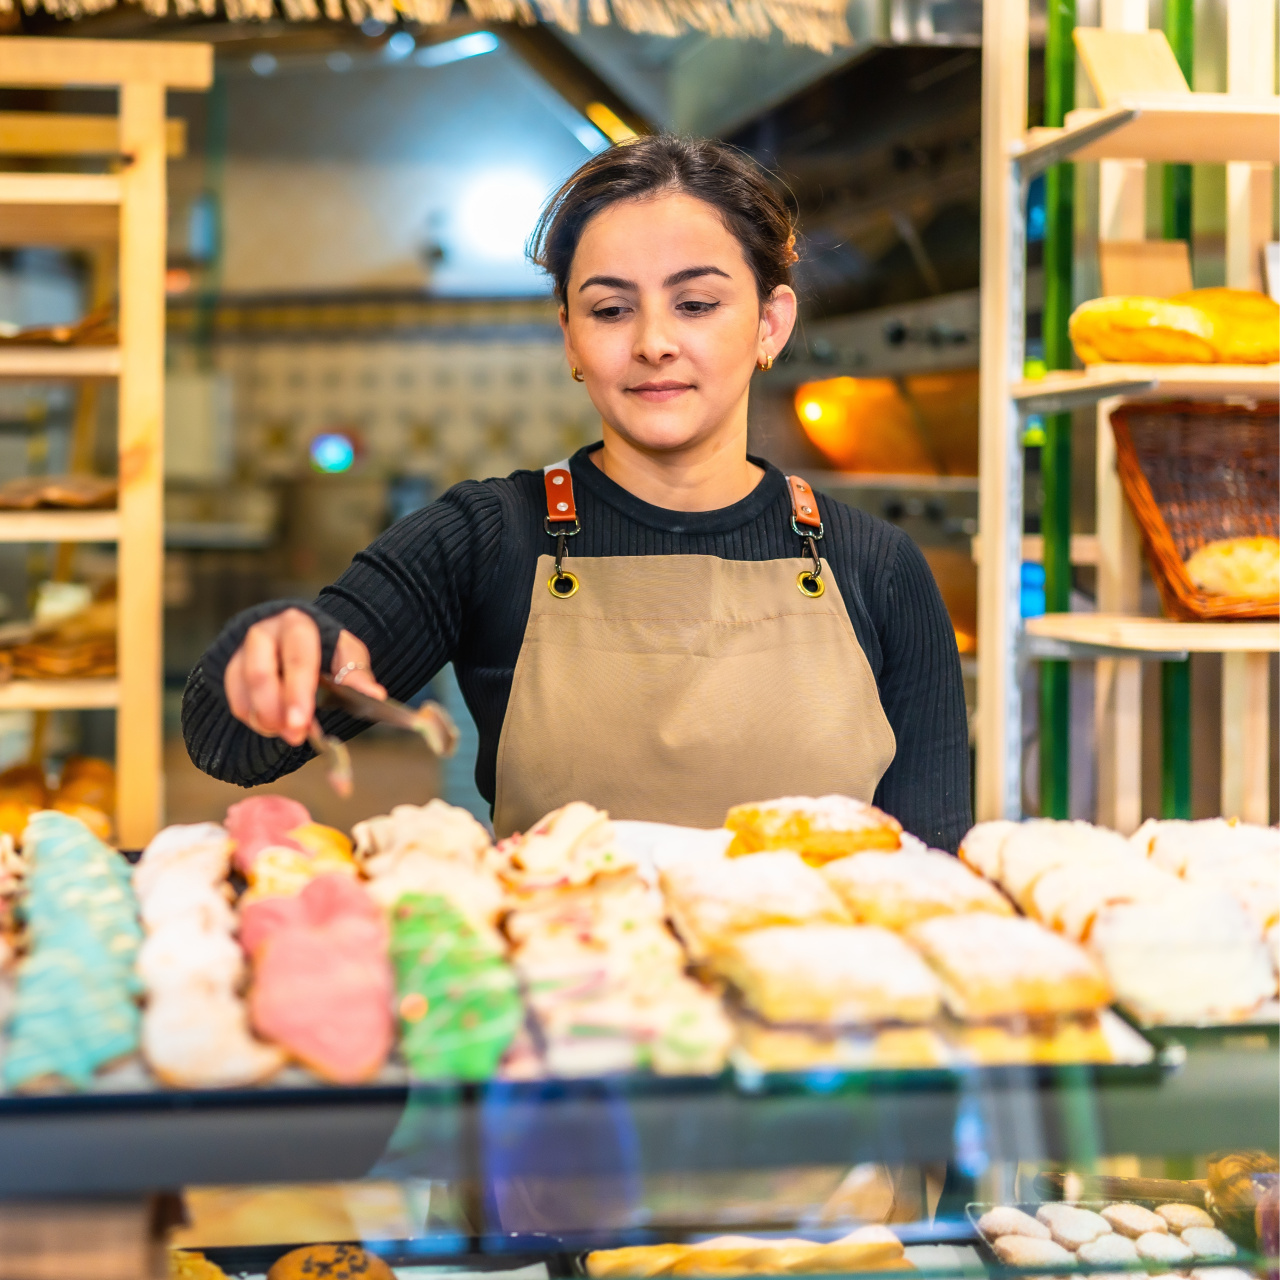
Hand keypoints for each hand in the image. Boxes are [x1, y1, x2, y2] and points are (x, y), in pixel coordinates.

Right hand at [223, 608, 386, 747]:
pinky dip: (252, 719)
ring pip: (244, 689)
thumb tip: (375, 695)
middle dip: (276, 711)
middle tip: (294, 737)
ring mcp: (243, 650)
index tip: (301, 723)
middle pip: (261, 673)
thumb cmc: (325, 650)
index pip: (297, 657)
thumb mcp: (347, 656)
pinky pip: (235, 700)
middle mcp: (265, 632)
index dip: (297, 692)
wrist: (295, 638)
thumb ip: (356, 675)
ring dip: (264, 718)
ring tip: (287, 733)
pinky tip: (272, 725)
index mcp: (299, 625)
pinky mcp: (230, 669)